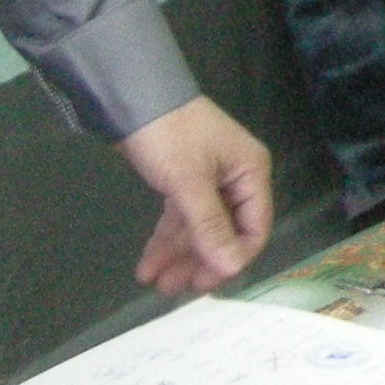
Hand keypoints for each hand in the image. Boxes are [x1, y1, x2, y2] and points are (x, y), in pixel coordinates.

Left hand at [118, 96, 272, 292]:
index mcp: (250, 174)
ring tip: (155, 282)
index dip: (231, 258)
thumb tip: (231, 268)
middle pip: (224, 233)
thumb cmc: (169, 134)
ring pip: (199, 229)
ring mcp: (208, 182)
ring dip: (179, 256)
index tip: (204, 282)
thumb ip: (210, 226)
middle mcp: (235, 181)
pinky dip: (166, 240)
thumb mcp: (188, 181)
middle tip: (173, 288)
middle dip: (199, 261)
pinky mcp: (182, 182)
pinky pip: (180, 219)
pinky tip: (148, 264)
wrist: (131, 96)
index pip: (253, 228)